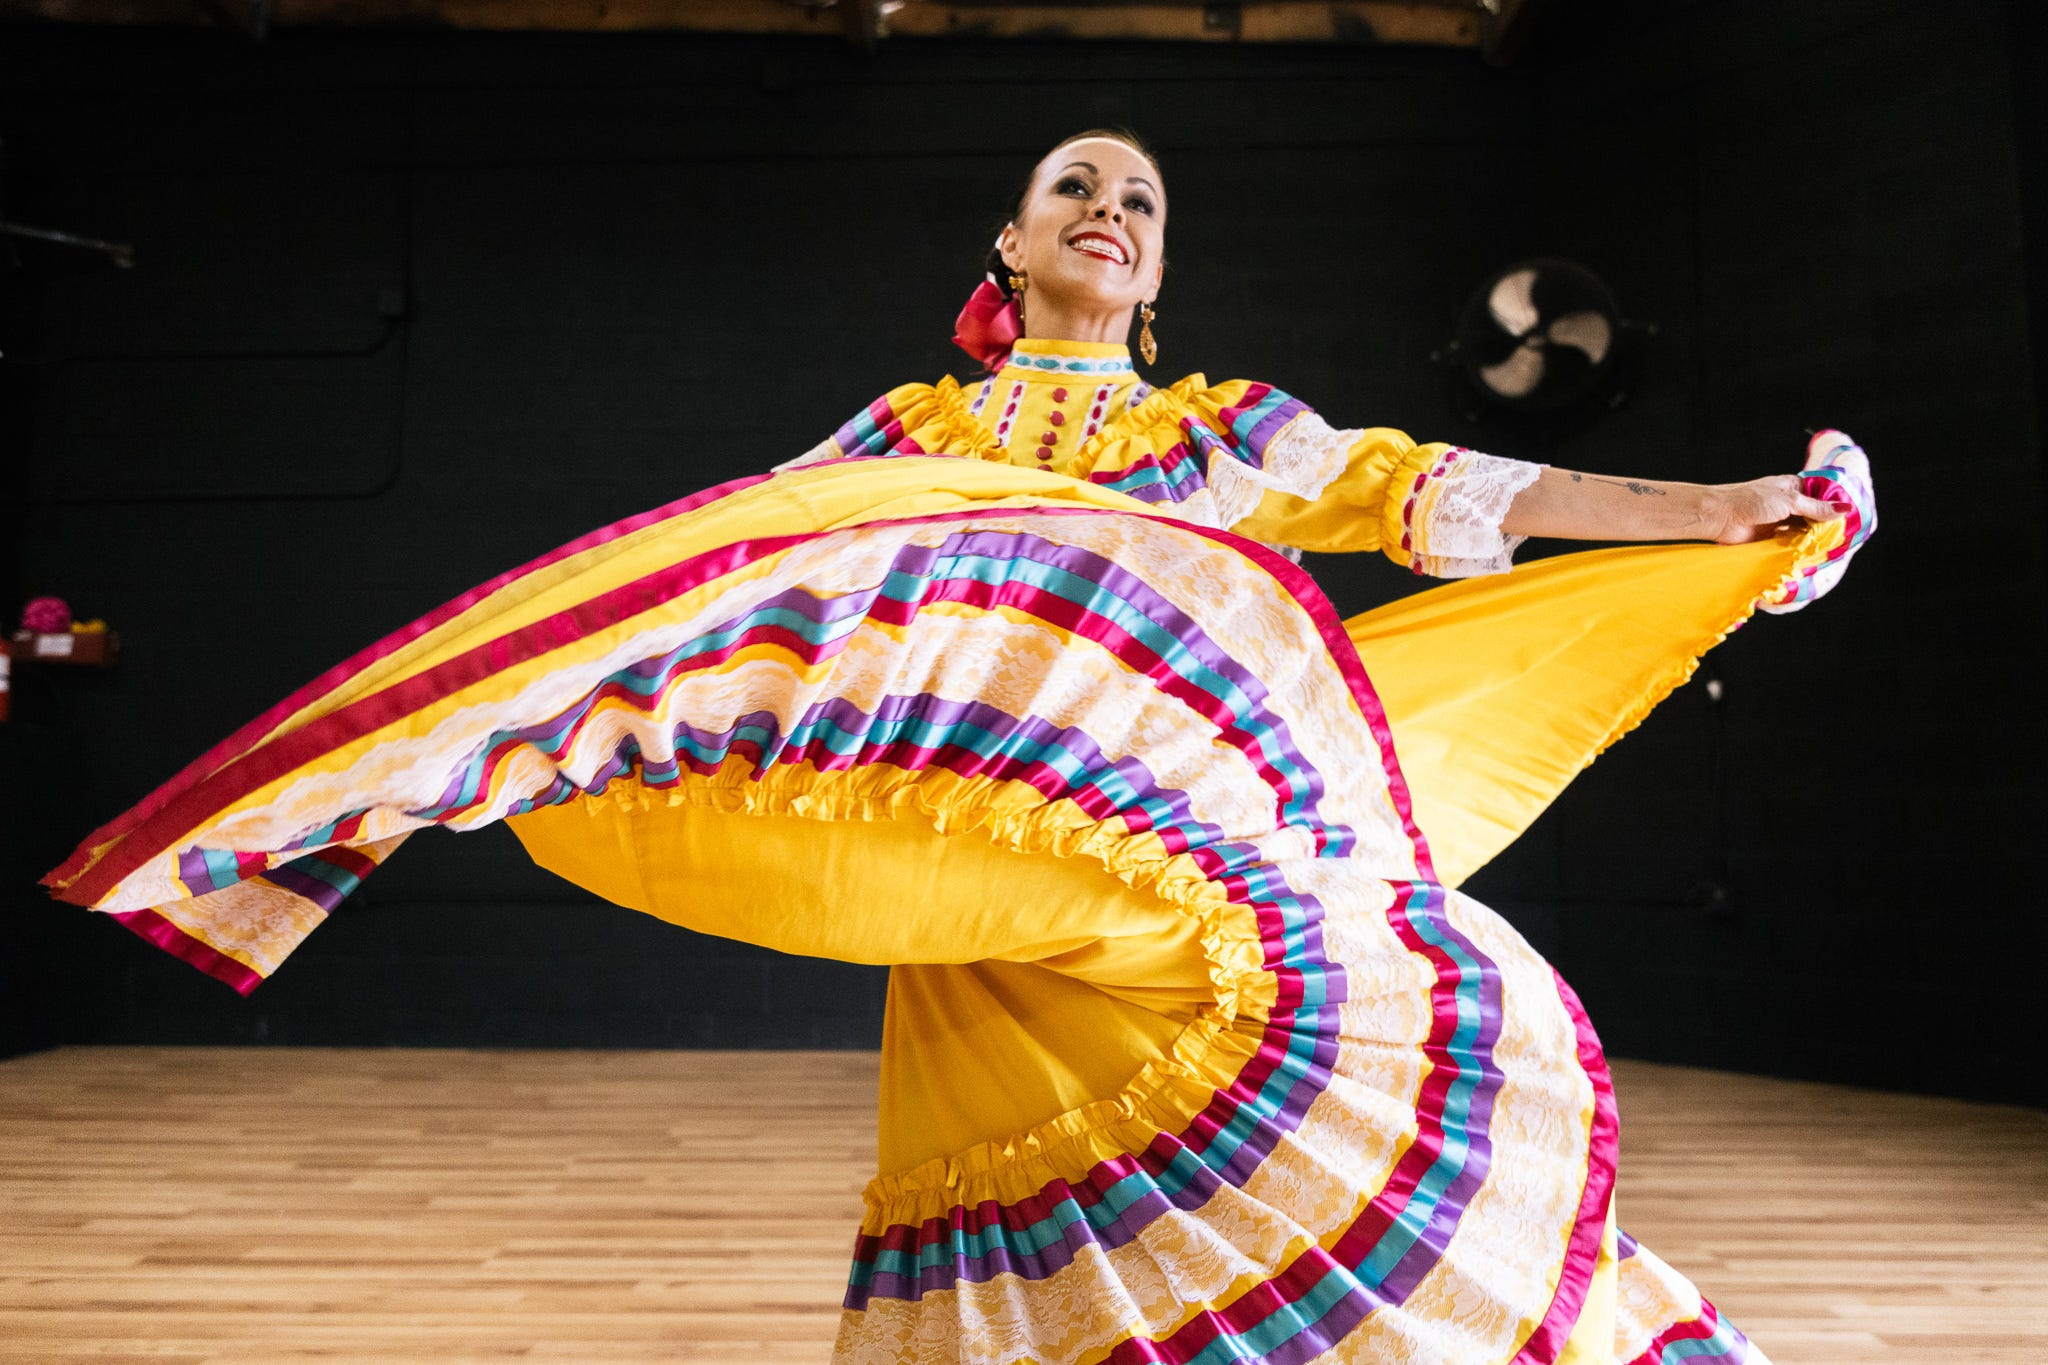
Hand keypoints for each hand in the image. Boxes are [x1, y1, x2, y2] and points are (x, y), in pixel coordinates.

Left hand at [1701, 436, 1850, 543]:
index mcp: (1793, 488)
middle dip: (1826, 525)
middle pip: (1814, 515)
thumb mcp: (1789, 501)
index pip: (1821, 496)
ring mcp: (1779, 521)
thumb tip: (1844, 508)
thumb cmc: (1750, 501)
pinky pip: (1790, 543)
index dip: (1834, 506)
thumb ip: (1816, 508)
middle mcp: (1788, 504)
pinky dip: (1800, 547)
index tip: (1851, 518)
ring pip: (1803, 530)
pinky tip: (1812, 553)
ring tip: (1831, 547)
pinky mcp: (1770, 537)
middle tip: (1843, 537)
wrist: (1719, 517)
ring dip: (1813, 538)